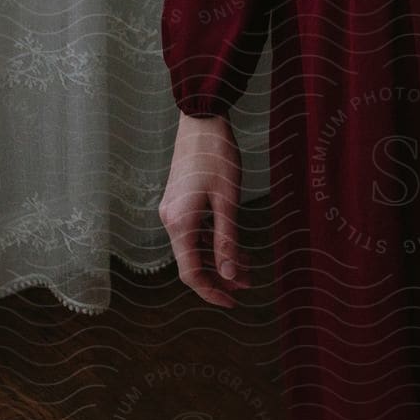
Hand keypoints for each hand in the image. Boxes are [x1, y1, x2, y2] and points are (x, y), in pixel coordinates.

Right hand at [158, 113, 250, 307]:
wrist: (201, 117)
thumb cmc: (217, 155)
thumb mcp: (227, 200)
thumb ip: (228, 240)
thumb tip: (232, 277)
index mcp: (179, 224)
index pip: (190, 273)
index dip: (211, 292)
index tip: (233, 302)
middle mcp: (170, 220)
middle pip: (192, 262)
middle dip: (220, 276)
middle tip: (249, 284)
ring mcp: (172, 209)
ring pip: (193, 246)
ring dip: (218, 258)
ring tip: (248, 266)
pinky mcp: (178, 200)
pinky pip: (193, 230)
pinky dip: (211, 240)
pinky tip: (232, 242)